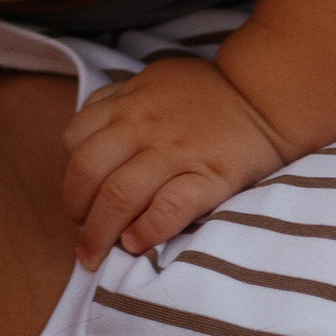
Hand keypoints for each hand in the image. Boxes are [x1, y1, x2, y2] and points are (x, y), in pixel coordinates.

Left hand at [62, 54, 291, 264]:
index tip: (80, 197)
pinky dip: (147, 230)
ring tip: (97, 254)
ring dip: (100, 232)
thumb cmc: (205, 93)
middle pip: (88, 172)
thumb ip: (117, 102)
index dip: (71, 174)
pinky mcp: (209, 177)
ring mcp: (176, 152)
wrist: (264, 97)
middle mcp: (144, 127)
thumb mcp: (151, 80)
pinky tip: (137, 244)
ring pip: (119, 194)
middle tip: (83, 233)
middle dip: (76, 211)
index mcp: (128, 104)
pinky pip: (169, 208)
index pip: (76, 139)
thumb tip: (85, 137)